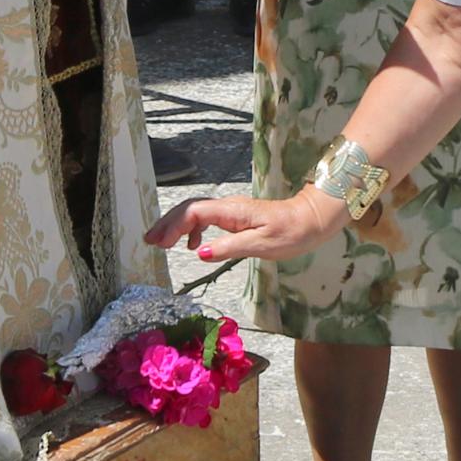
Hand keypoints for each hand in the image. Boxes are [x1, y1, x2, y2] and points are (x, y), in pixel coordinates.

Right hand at [150, 185, 349, 263]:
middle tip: (149, 241)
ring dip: (177, 226)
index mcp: (232, 211)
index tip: (159, 243)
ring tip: (161, 244)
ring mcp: (232, 211)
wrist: (311, 220)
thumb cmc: (291, 233)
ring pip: (196, 213)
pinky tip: (193, 246)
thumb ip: (230, 248)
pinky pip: (207, 218)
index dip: (174, 226)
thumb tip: (200, 253)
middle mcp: (229, 207)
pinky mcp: (236, 217)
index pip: (194, 213)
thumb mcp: (262, 245)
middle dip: (167, 223)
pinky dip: (193, 229)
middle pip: (189, 209)